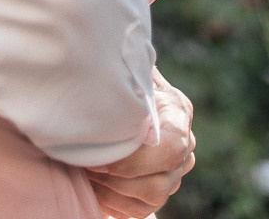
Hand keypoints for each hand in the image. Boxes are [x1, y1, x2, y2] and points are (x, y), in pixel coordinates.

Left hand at [86, 70, 194, 218]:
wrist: (117, 95)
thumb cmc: (119, 76)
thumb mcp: (126, 66)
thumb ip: (126, 69)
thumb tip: (107, 65)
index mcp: (177, 111)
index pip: (172, 146)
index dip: (135, 158)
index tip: (101, 154)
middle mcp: (183, 146)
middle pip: (160, 180)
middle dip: (118, 177)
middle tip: (86, 164)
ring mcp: (173, 173)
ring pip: (151, 198)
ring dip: (112, 190)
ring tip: (85, 171)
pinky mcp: (155, 191)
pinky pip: (138, 210)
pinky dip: (111, 201)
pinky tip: (91, 183)